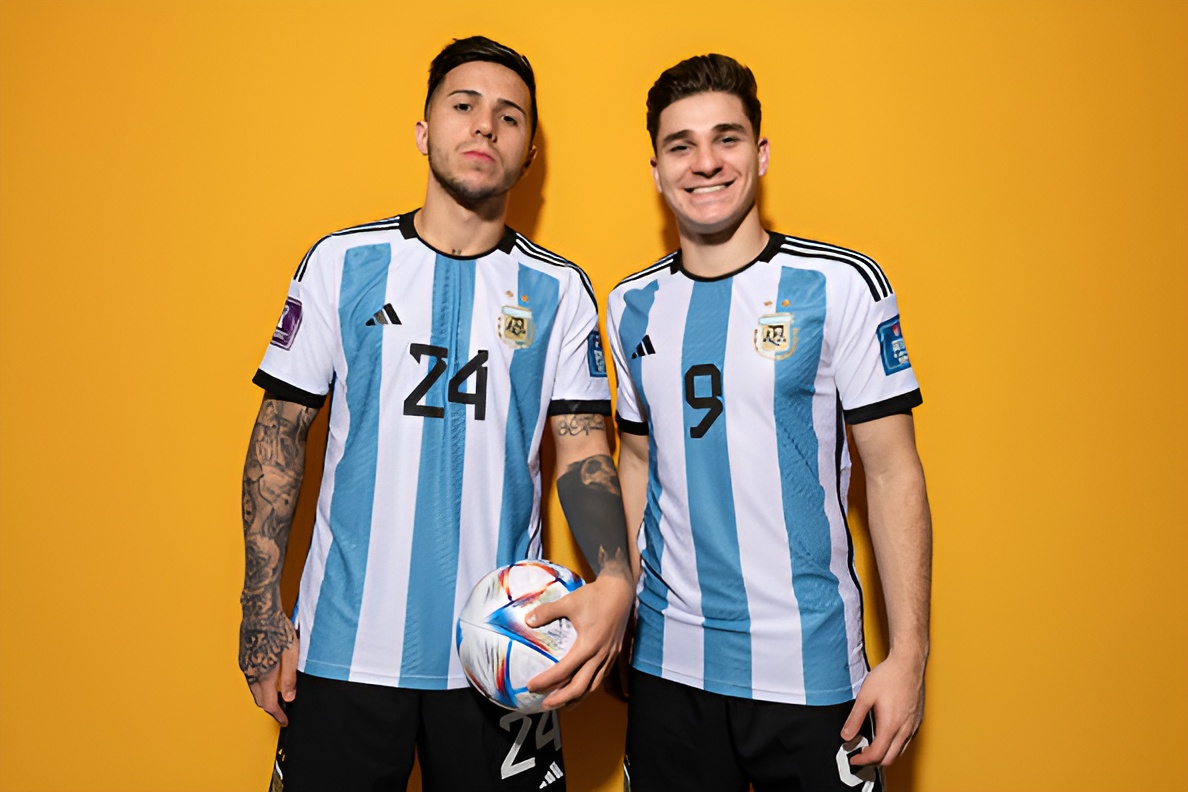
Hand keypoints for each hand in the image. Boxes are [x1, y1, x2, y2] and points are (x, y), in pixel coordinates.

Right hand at [239, 611, 297, 725]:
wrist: (259, 611)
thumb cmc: (278, 628)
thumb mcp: (291, 654)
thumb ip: (289, 678)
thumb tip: (289, 698)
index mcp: (264, 674)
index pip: (269, 704)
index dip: (278, 715)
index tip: (285, 720)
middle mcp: (251, 672)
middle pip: (259, 700)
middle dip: (271, 709)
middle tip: (283, 712)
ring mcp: (245, 665)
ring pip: (253, 690)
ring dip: (264, 697)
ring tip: (279, 698)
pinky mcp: (243, 658)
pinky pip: (250, 679)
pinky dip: (259, 686)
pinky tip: (269, 681)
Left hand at [523, 571, 633, 708]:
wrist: (621, 590)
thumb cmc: (595, 596)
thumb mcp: (569, 601)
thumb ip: (547, 611)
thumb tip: (527, 620)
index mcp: (588, 645)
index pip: (563, 671)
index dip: (546, 681)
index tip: (531, 686)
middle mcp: (600, 655)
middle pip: (580, 687)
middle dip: (561, 699)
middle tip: (544, 705)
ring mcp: (610, 656)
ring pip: (593, 686)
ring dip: (577, 698)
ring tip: (562, 705)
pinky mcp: (615, 654)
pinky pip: (602, 677)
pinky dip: (590, 687)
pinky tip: (582, 690)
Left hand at [841, 651, 925, 766]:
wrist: (908, 663)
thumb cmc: (889, 676)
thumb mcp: (865, 697)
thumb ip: (854, 719)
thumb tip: (846, 735)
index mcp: (891, 725)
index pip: (877, 754)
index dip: (863, 760)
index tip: (854, 758)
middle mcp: (905, 729)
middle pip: (890, 758)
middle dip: (874, 761)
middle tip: (861, 755)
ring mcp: (914, 725)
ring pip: (900, 751)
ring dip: (886, 754)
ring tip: (871, 746)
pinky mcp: (918, 720)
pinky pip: (907, 741)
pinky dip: (895, 745)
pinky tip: (886, 735)